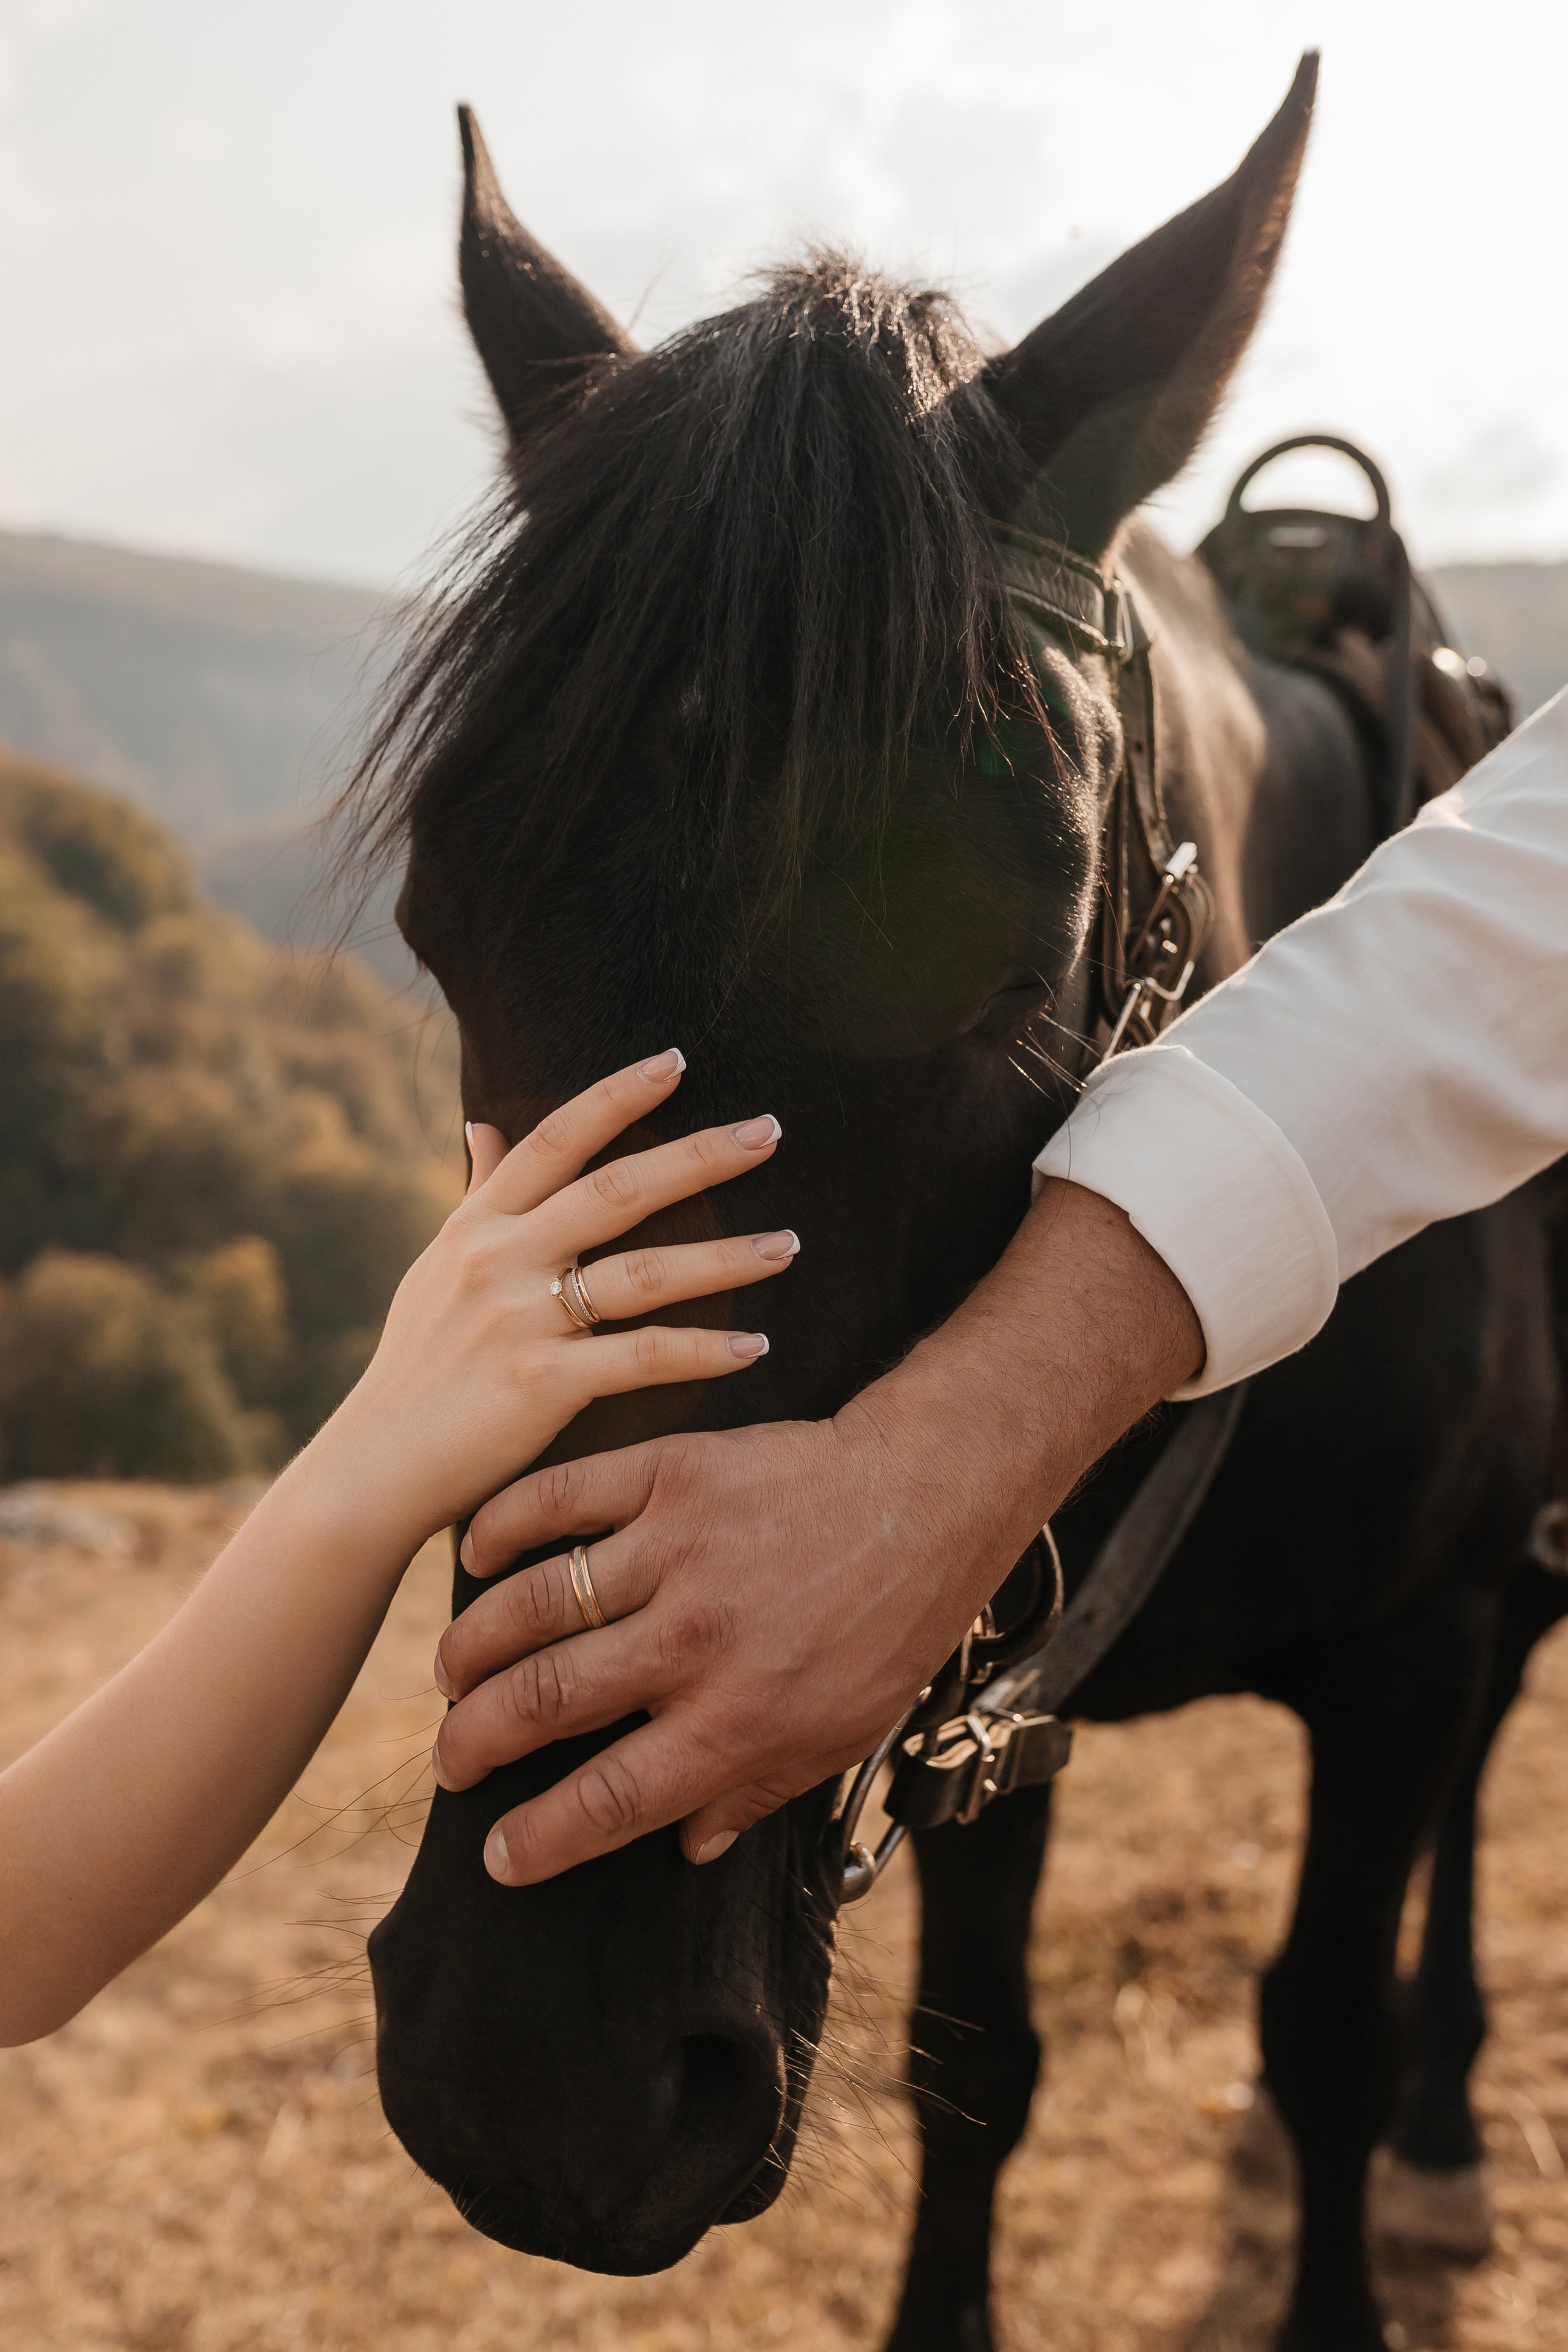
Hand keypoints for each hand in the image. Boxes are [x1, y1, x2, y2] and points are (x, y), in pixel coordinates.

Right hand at [321, 1050, 797, 1548]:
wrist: (374, 1467)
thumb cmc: (416, 1366)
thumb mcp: (435, 1269)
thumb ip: (476, 1196)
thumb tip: (485, 1123)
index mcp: (477, 1226)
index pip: (554, 1139)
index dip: (616, 1096)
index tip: (675, 1061)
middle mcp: (498, 1259)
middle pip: (614, 1190)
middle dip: (700, 1157)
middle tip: (769, 1131)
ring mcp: (519, 1321)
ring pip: (643, 1272)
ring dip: (725, 1257)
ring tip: (786, 1246)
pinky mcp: (541, 1386)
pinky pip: (642, 1358)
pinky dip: (704, 1351)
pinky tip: (755, 1346)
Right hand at [428, 1180, 1204, 1880]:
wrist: (925, 1495)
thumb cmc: (888, 1623)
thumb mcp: (841, 1734)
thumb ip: (755, 1791)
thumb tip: (686, 1847)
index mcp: (739, 1718)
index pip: (611, 1799)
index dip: (539, 1839)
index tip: (496, 1857)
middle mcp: (697, 1640)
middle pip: (545, 1704)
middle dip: (473, 1745)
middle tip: (451, 1763)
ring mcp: (677, 1549)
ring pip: (533, 1605)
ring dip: (471, 1650)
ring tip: (451, 1678)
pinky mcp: (671, 1473)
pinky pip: (560, 1498)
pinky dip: (502, 1528)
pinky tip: (474, 1558)